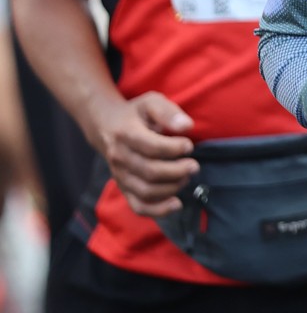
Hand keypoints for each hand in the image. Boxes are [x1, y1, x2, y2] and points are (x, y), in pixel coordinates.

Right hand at [92, 92, 196, 217]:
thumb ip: (168, 112)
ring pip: (146, 191)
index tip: (189, 145)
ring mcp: (119, 176)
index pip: (152, 147)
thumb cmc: (136, 114)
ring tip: (186, 177)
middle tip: (194, 166)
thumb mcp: (151, 102)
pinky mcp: (123, 188)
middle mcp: (119, 157)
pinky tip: (177, 203)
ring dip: (172, 188)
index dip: (174, 149)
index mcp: (125, 134)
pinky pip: (139, 206)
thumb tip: (187, 126)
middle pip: (150, 172)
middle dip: (177, 171)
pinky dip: (158, 210)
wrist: (107, 127)